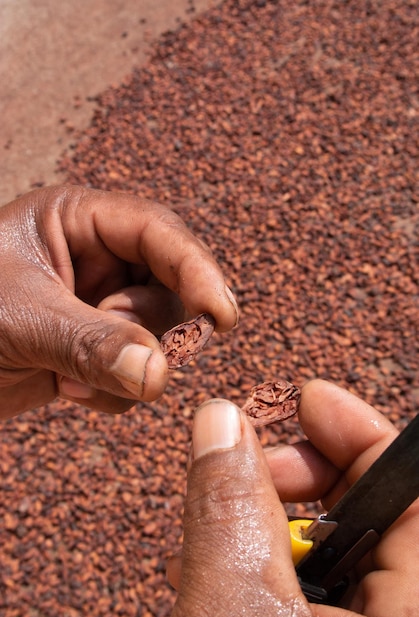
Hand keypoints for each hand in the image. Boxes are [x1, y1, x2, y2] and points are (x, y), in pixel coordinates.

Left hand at [0, 185, 237, 417]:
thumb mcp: (19, 319)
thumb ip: (92, 343)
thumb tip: (161, 374)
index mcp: (76, 219)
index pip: (156, 231)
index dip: (196, 268)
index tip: (222, 317)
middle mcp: (96, 258)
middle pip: (169, 286)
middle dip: (149, 328)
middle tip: (122, 356)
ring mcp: (98, 306)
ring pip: (159, 335)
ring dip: (125, 366)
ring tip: (67, 377)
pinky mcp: (96, 349)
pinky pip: (138, 372)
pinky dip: (113, 392)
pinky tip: (66, 391)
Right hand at [168, 380, 418, 616]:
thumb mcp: (235, 610)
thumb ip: (231, 509)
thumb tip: (221, 419)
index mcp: (414, 610)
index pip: (407, 490)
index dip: (357, 431)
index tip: (306, 399)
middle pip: (363, 512)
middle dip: (295, 476)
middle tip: (240, 470)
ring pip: (326, 551)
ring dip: (261, 524)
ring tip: (209, 527)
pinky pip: (308, 589)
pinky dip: (259, 566)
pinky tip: (216, 567)